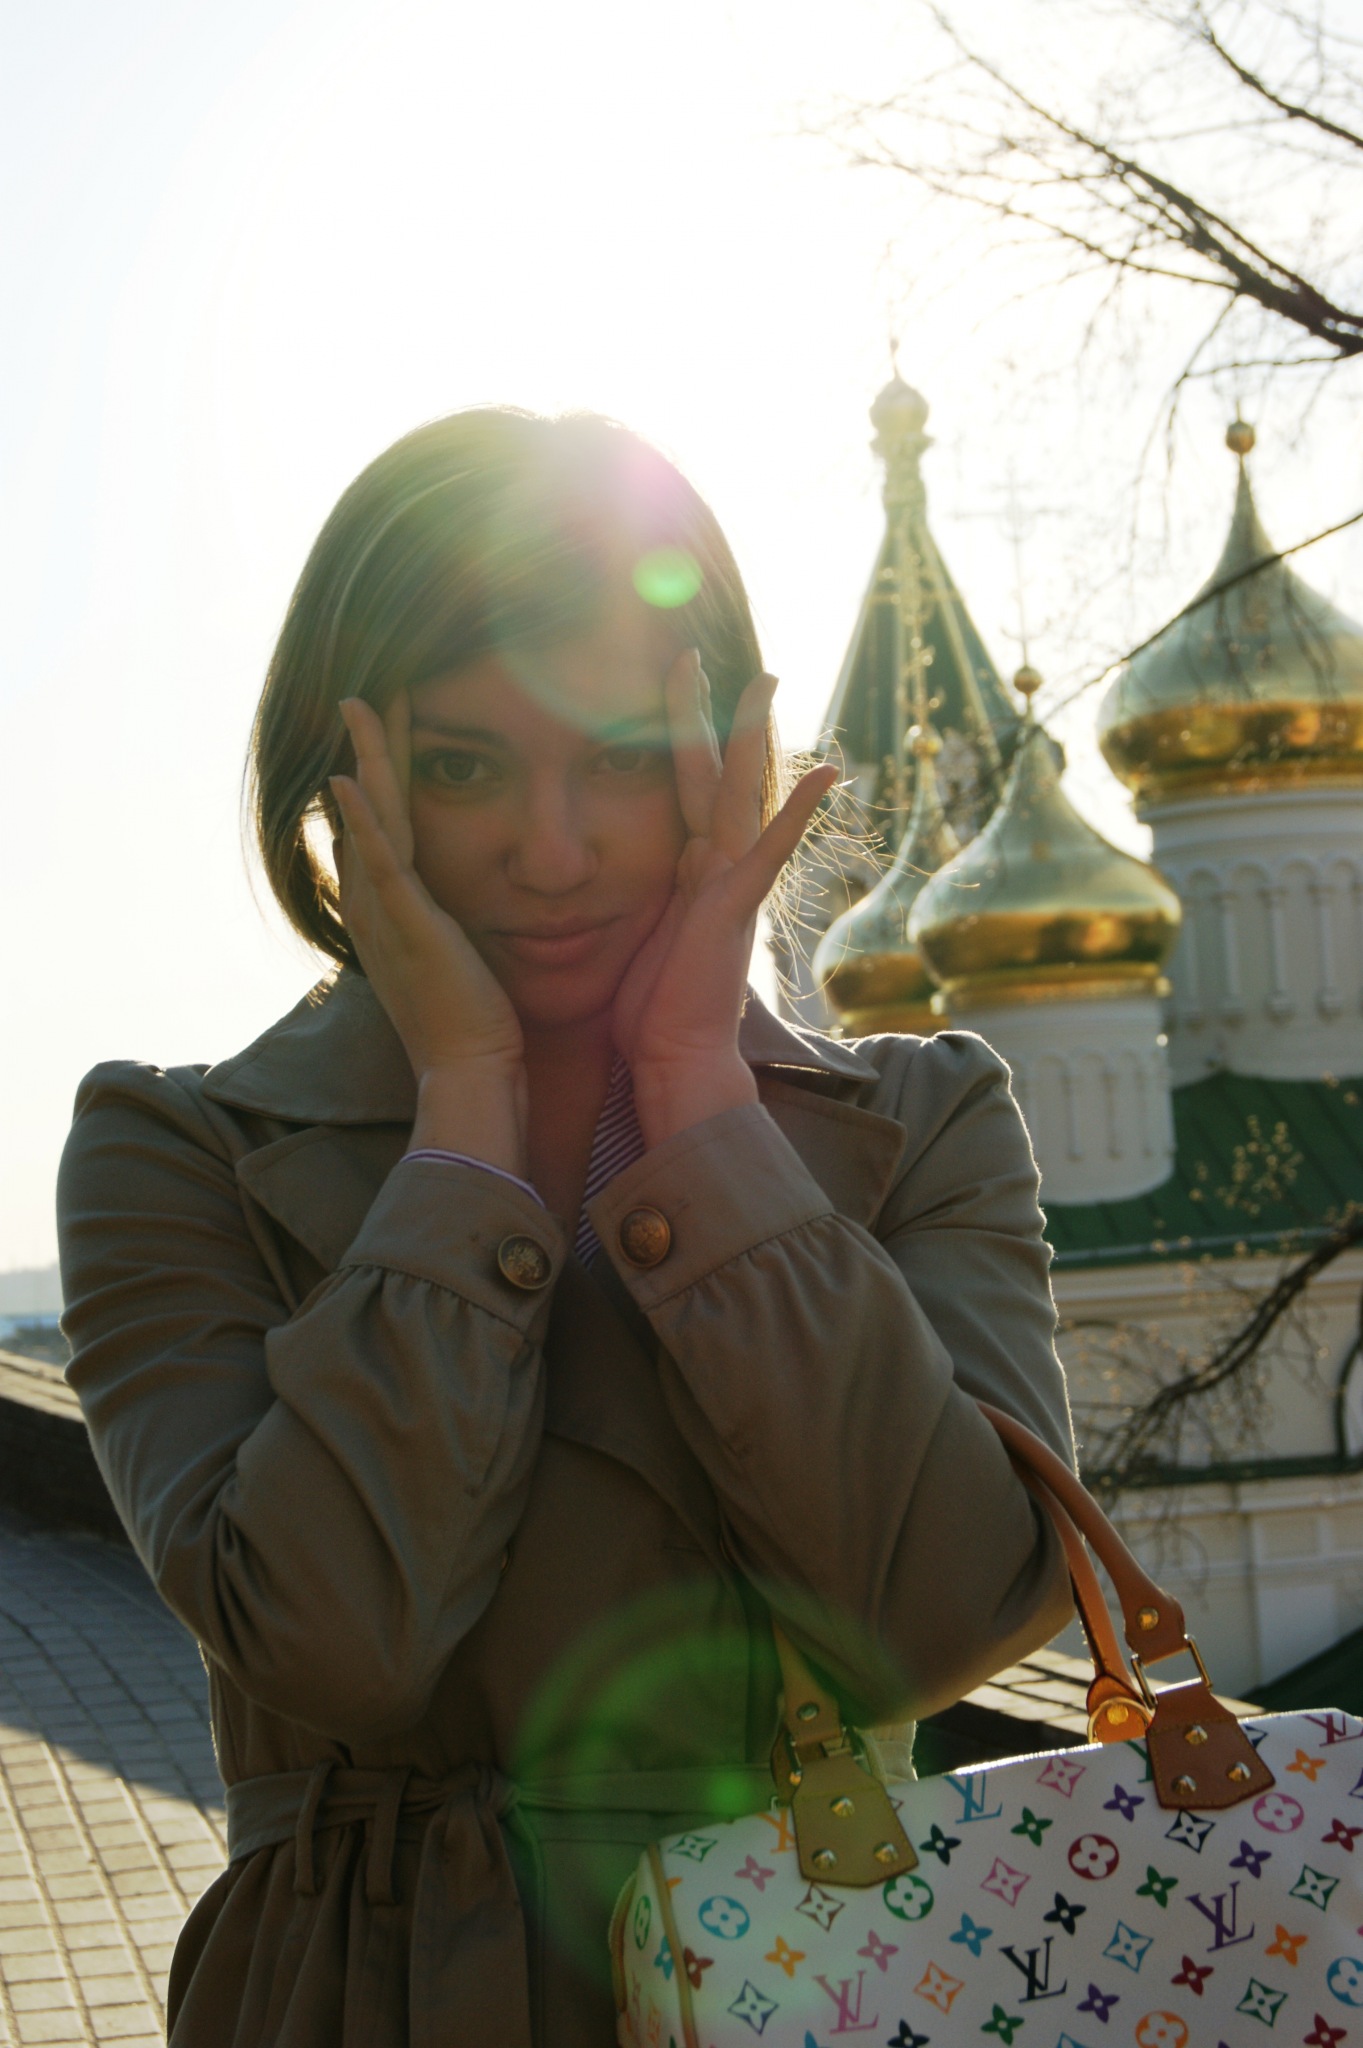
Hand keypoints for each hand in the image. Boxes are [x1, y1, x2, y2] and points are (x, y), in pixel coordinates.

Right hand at [330, 696, 527, 1171]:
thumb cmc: (479, 1025)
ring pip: (371, 819)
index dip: (382, 773)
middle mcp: (377, 907)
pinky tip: (348, 780)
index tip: (389, 725)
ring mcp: (386, 915)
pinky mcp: (406, 927)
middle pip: (368, 807)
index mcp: (393, 910)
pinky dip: (364, 819)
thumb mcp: (464, 956)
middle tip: (363, 693)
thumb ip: (459, 919)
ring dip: (364, 759)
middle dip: (368, 749)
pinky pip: (380, 862)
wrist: (474, 1074)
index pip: (384, 825)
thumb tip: (479, 893)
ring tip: (358, 706)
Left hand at [612, 651, 836, 1144]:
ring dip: (750, 737)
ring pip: (741, 793)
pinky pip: (770, 849)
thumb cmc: (648, 1016)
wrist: (674, 1062)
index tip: (662, 694)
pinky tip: (827, 771)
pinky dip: (797, 811)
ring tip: (764, 682)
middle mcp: (714, 870)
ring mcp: (731, 885)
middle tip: (696, 654)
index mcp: (687, 874)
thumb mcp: (630, 939)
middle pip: (710, 774)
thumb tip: (596, 882)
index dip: (671, 741)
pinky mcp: (736, 907)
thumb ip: (632, 899)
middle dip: (704, 714)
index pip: (680, 791)